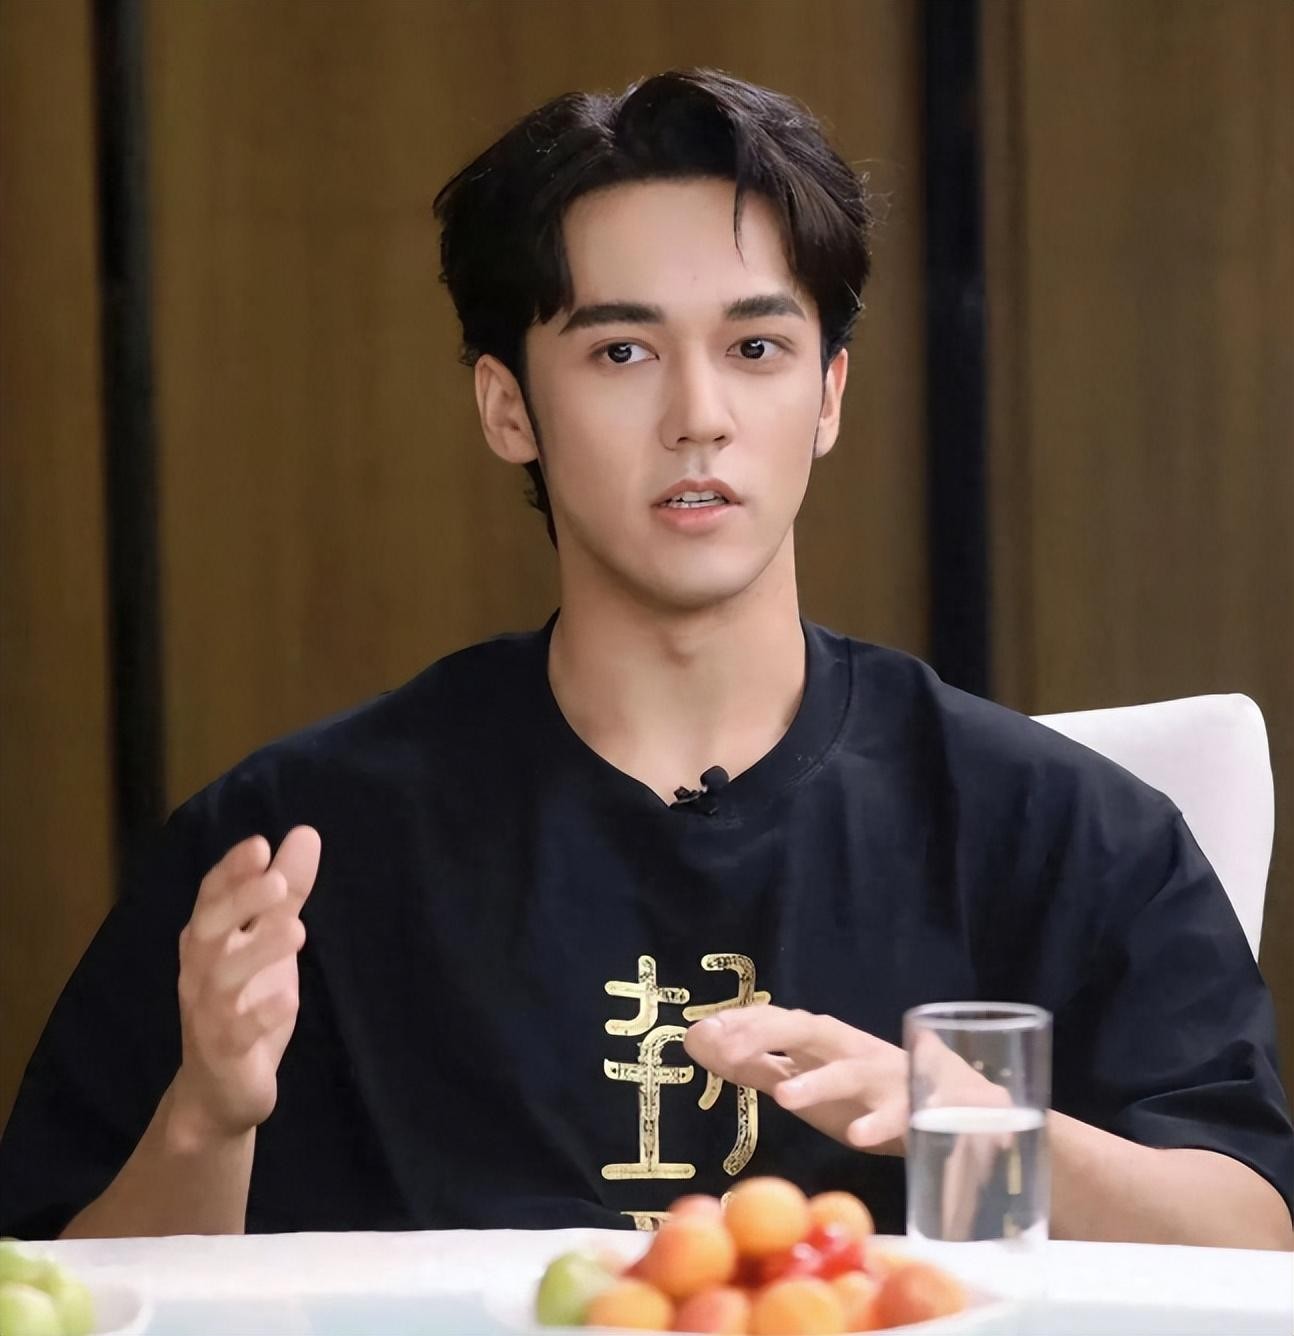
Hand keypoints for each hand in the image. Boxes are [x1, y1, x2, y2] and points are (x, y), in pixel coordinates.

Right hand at [171, 827, 320, 1140]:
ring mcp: (208, 1016)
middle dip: (237, 903)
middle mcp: (199, 974)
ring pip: (221, 981)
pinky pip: (237, 1035)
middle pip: (207, 931)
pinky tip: (288, 999)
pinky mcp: (225, 1055)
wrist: (219, 1093)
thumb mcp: (269, 941)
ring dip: (256, 954)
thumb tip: (305, 833)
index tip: (259, 844)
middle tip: (277, 882)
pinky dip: (261, 1016)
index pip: (211, 897)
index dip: (231, 872)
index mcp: (207, 942)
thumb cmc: (245, 1003)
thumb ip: (286, 892)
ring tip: (297, 930)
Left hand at [682, 1004, 909, 1153]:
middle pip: (806, 1030)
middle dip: (767, 1034)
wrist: (952, 1105)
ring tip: (785, 1096)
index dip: (738, 1023)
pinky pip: (895, 1115)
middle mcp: (846, 1049)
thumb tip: (696, 1041)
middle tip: (728, 1051)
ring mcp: (880, 1077)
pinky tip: (857, 1136)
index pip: (774, 1019)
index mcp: (819, 1041)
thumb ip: (754, 1063)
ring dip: (818, 1081)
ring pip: (848, 1072)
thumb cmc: (862, 1091)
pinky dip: (877, 1124)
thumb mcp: (804, 1076)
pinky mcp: (911, 1109)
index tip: (700, 1032)